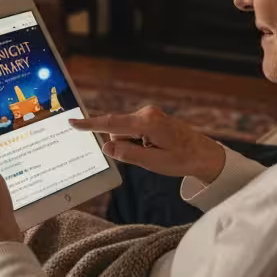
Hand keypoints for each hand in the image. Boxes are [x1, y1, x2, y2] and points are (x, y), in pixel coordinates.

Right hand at [71, 106, 224, 181]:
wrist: (204, 153)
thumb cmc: (181, 159)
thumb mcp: (153, 162)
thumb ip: (128, 154)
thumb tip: (106, 146)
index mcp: (147, 122)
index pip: (111, 123)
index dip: (90, 124)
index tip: (72, 122)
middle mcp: (147, 114)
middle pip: (117, 130)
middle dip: (122, 145)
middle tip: (148, 155)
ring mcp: (150, 115)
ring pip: (125, 132)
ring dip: (132, 145)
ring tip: (156, 152)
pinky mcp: (151, 119)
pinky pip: (133, 131)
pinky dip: (137, 142)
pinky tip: (155, 148)